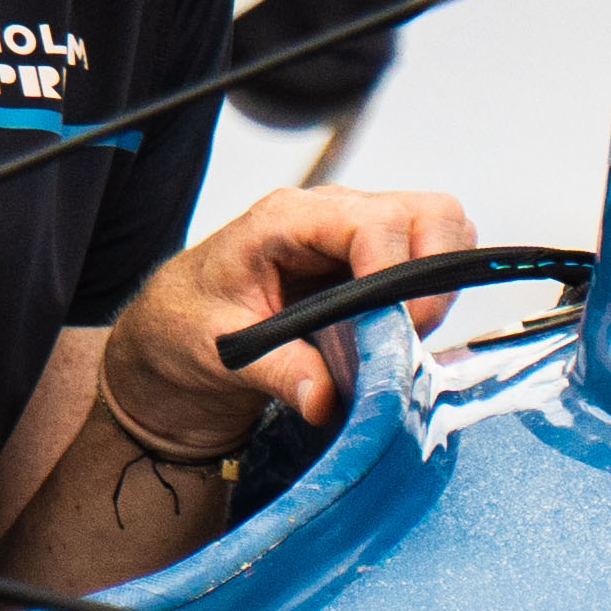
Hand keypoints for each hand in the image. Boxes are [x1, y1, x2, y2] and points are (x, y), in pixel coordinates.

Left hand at [105, 178, 481, 450]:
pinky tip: (399, 338)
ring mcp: (354, 235)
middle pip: (428, 212)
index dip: (398, 274)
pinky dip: (431, 298)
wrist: (171, 339)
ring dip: (438, 287)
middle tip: (410, 337)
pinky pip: (427, 263)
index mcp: (285, 220)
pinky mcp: (369, 263)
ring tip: (403, 339)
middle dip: (435, 275)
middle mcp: (329, 215)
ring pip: (440, 232)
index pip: (373, 222)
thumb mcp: (220, 352)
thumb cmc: (183, 329)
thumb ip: (278, 370)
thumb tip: (326, 397)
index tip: (396, 331)